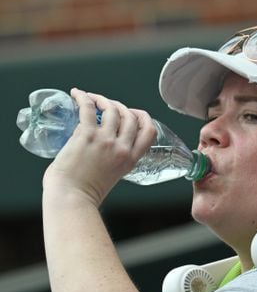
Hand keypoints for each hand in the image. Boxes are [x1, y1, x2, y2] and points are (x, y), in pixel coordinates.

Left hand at [42, 88, 156, 206]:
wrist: (71, 197)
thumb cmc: (85, 191)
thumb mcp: (113, 174)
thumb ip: (113, 158)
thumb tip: (100, 140)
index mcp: (130, 159)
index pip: (149, 131)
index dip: (143, 117)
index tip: (132, 112)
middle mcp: (122, 148)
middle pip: (130, 116)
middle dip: (120, 106)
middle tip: (106, 104)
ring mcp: (105, 141)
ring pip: (112, 109)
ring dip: (102, 99)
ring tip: (91, 98)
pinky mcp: (86, 136)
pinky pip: (87, 108)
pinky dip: (83, 97)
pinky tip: (77, 93)